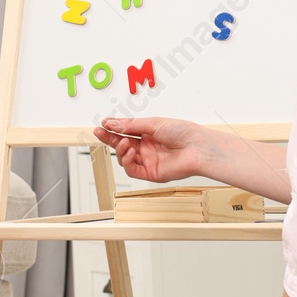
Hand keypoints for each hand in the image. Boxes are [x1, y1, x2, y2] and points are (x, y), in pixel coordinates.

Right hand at [92, 117, 206, 182]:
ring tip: (124, 143)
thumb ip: (131, 126)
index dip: (113, 128)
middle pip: (122, 144)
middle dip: (109, 138)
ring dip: (120, 150)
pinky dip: (127, 161)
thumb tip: (112, 123)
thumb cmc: (183, 132)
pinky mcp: (150, 173)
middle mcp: (147, 147)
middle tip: (99, 132)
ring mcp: (148, 160)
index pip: (125, 131)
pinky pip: (132, 170)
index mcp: (148, 133)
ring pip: (124, 158)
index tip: (103, 123)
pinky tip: (129, 152)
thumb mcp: (153, 123)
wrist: (197, 148)